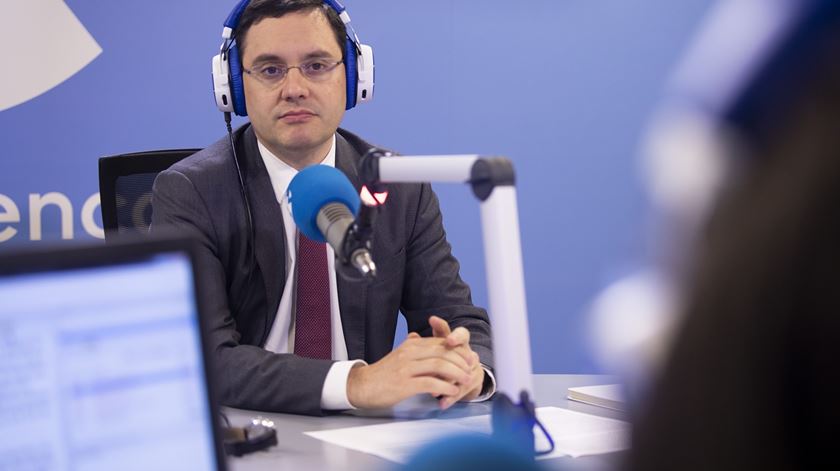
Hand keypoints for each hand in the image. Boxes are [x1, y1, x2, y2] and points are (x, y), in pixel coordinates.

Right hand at [346, 335, 474, 408]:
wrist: (362, 386)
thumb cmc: (381, 373)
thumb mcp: (396, 355)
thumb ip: (409, 346)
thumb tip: (416, 336)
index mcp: (410, 345)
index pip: (439, 343)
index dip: (457, 351)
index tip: (468, 358)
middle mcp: (409, 353)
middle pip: (442, 352)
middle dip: (460, 361)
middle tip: (470, 369)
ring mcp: (406, 368)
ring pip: (439, 365)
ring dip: (456, 373)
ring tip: (465, 380)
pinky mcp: (404, 384)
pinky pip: (430, 382)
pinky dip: (444, 386)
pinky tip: (451, 391)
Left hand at [428, 315, 484, 408]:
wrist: (461, 382)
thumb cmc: (442, 366)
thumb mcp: (432, 357)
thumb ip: (423, 346)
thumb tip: (412, 335)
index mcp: (450, 342)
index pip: (446, 330)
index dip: (440, 325)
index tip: (432, 320)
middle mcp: (463, 350)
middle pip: (463, 344)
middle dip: (454, 347)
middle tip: (448, 346)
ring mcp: (471, 365)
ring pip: (461, 371)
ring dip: (448, 381)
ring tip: (434, 391)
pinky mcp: (473, 381)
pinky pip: (463, 389)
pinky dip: (451, 397)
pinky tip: (442, 403)